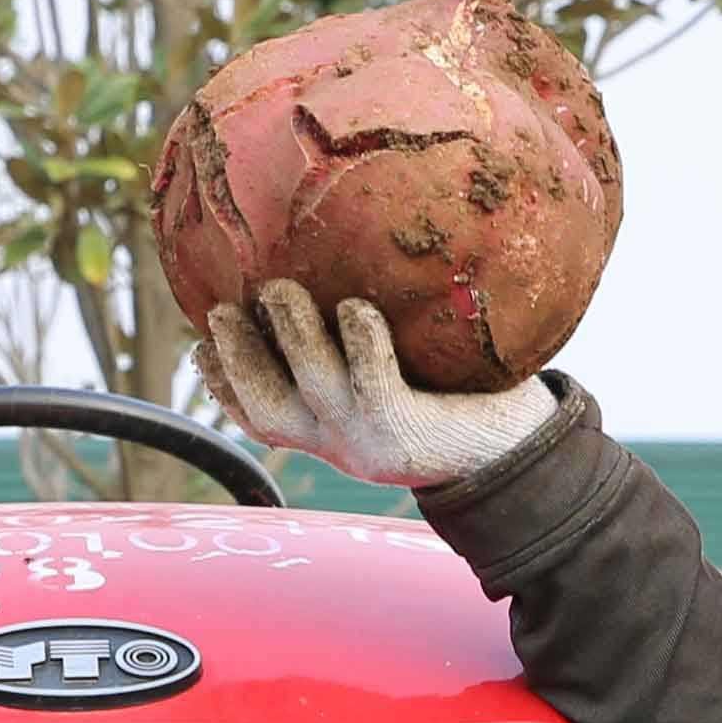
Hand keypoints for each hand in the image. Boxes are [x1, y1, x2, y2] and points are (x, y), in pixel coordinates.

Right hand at [196, 285, 557, 497]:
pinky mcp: (408, 432)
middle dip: (236, 358)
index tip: (198, 343)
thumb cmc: (463, 401)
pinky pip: (375, 379)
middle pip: (268, 407)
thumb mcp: (399, 382)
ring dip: (290, 335)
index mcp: (330, 435)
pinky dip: (361, 341)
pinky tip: (356, 307)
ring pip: (312, 387)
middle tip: (224, 307)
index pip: (257, 416)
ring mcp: (371, 441)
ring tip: (279, 289)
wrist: (524, 453)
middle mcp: (342, 444)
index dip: (222, 384)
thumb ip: (360, 352)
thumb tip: (339, 269)